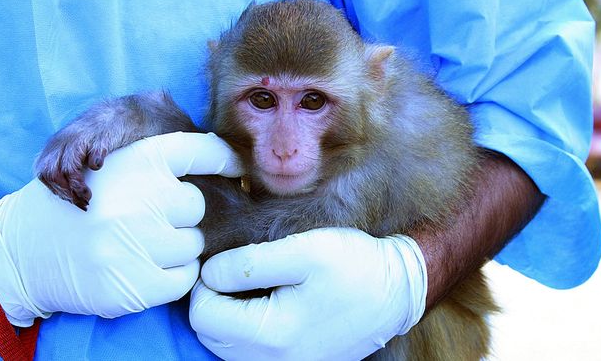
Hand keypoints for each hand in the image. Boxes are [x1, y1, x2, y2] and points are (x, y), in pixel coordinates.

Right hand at [0, 132, 242, 326]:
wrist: (25, 250)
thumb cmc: (83, 204)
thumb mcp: (113, 163)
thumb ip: (161, 161)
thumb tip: (234, 167)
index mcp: (137, 159)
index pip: (202, 150)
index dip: (224, 159)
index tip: (238, 169)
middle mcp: (140, 197)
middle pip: (196, 206)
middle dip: (178, 215)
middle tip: (145, 219)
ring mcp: (137, 242)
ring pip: (193, 245)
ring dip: (173, 247)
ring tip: (136, 244)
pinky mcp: (136, 284)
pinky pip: (185, 279)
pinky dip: (170, 276)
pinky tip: (140, 266)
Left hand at [189, 227, 427, 359]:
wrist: (396, 292)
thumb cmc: (355, 266)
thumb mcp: (305, 251)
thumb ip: (250, 262)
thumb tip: (210, 273)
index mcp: (273, 334)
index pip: (203, 314)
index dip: (204, 282)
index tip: (224, 261)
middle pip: (210, 334)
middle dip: (211, 300)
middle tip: (234, 270)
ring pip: (226, 345)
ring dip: (226, 315)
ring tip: (250, 284)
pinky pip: (248, 352)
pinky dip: (244, 327)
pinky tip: (264, 303)